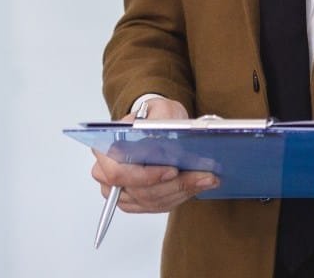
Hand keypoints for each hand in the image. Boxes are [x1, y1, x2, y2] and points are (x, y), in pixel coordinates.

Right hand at [90, 98, 217, 211]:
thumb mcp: (159, 109)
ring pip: (151, 201)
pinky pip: (157, 205)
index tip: (173, 170)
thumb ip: (160, 120)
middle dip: (174, 185)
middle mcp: (107, 174)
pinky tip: (198, 184)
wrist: (158, 122)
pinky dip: (180, 196)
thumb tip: (166, 139)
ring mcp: (120, 191)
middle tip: (203, 176)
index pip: (119, 173)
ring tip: (207, 179)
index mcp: (106, 150)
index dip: (146, 176)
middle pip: (139, 192)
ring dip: (182, 191)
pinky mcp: (135, 201)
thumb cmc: (155, 116)